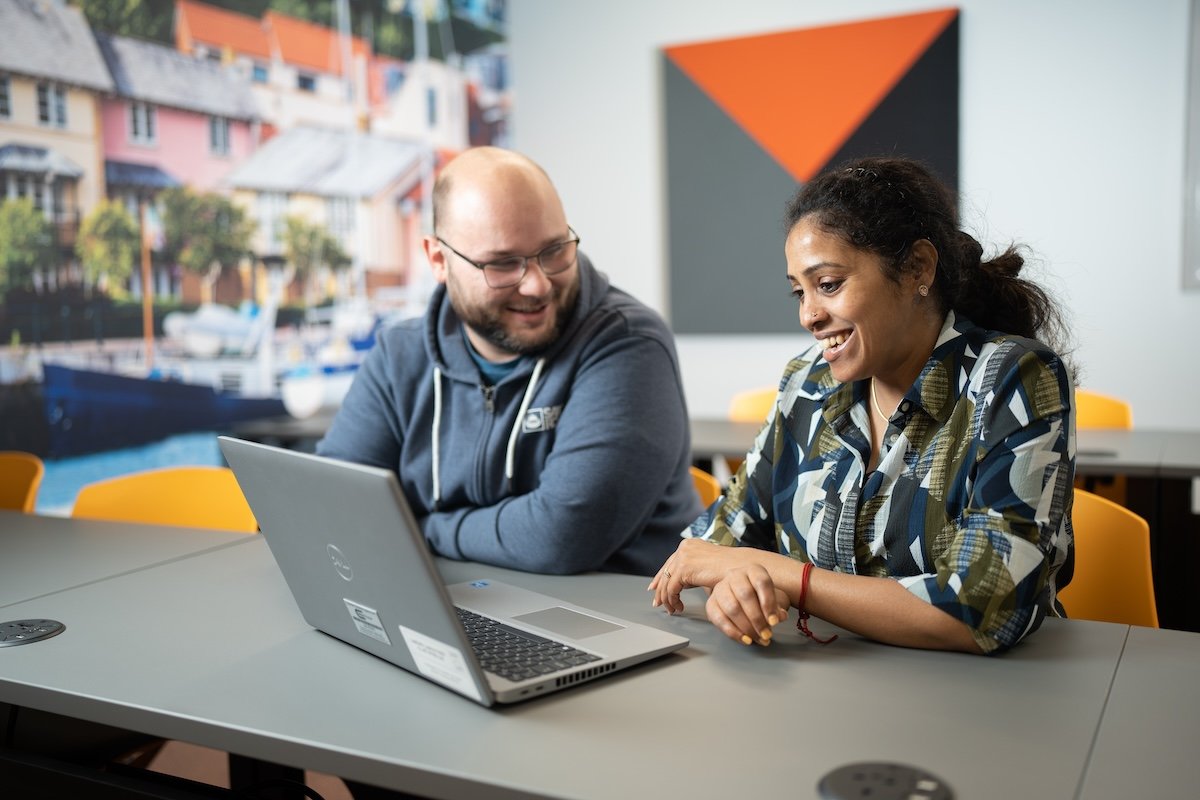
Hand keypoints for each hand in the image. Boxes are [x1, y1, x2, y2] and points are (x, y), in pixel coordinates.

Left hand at [648, 538, 782, 614]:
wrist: (740, 569)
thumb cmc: (729, 571)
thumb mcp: (706, 568)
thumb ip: (693, 572)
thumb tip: (681, 584)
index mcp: (689, 545)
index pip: (670, 563)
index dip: (661, 577)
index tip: (655, 588)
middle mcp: (684, 547)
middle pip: (665, 571)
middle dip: (660, 590)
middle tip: (658, 603)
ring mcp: (683, 556)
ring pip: (666, 581)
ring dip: (667, 599)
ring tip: (672, 610)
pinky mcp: (684, 567)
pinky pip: (671, 588)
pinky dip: (673, 600)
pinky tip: (679, 607)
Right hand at [706, 566, 790, 645]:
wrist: (741, 595)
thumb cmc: (760, 597)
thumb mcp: (773, 599)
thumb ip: (778, 608)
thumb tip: (780, 616)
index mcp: (753, 570)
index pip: (762, 582)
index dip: (769, 603)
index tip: (774, 621)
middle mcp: (735, 575)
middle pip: (745, 595)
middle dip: (757, 619)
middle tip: (766, 634)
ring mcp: (720, 588)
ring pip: (732, 608)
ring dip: (746, 627)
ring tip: (758, 638)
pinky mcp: (711, 603)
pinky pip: (719, 619)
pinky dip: (733, 632)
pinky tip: (745, 639)